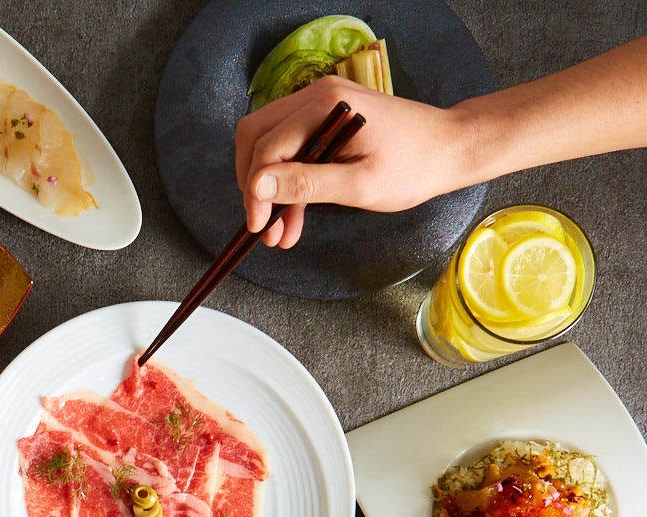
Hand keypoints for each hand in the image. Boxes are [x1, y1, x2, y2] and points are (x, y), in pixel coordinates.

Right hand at [234, 75, 468, 247]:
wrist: (449, 149)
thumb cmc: (413, 167)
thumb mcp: (359, 185)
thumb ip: (306, 184)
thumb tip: (257, 187)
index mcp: (325, 105)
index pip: (266, 145)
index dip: (254, 190)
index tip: (257, 226)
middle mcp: (317, 97)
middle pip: (256, 136)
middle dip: (253, 186)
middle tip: (262, 227)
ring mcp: (319, 108)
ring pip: (269, 147)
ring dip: (268, 191)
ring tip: (278, 235)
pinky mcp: (324, 123)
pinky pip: (291, 152)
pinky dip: (287, 186)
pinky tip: (292, 221)